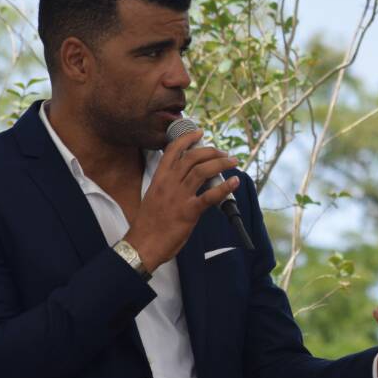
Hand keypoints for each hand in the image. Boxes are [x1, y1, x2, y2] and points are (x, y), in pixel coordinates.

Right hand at [123, 129, 239, 272]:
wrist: (142, 245)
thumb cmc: (148, 224)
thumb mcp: (154, 197)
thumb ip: (168, 187)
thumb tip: (185, 181)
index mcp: (159, 179)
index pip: (172, 151)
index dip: (187, 138)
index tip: (200, 132)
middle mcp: (169, 184)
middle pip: (192, 157)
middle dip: (211, 151)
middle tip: (224, 152)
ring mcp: (179, 197)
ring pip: (202, 171)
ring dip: (221, 163)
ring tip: (233, 162)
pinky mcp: (188, 212)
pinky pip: (210, 196)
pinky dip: (225, 187)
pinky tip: (234, 182)